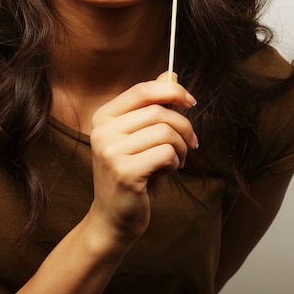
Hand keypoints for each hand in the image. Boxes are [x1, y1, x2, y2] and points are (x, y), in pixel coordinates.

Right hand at [87, 73, 197, 244]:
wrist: (114, 218)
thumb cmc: (133, 174)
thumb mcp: (141, 136)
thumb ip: (152, 106)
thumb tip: (170, 74)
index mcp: (103, 117)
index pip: (142, 90)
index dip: (171, 90)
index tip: (190, 101)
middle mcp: (102, 131)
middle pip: (158, 111)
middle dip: (184, 125)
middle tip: (190, 143)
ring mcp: (110, 152)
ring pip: (165, 131)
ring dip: (181, 146)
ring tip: (178, 159)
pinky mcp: (124, 172)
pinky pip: (166, 152)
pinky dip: (175, 161)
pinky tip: (168, 170)